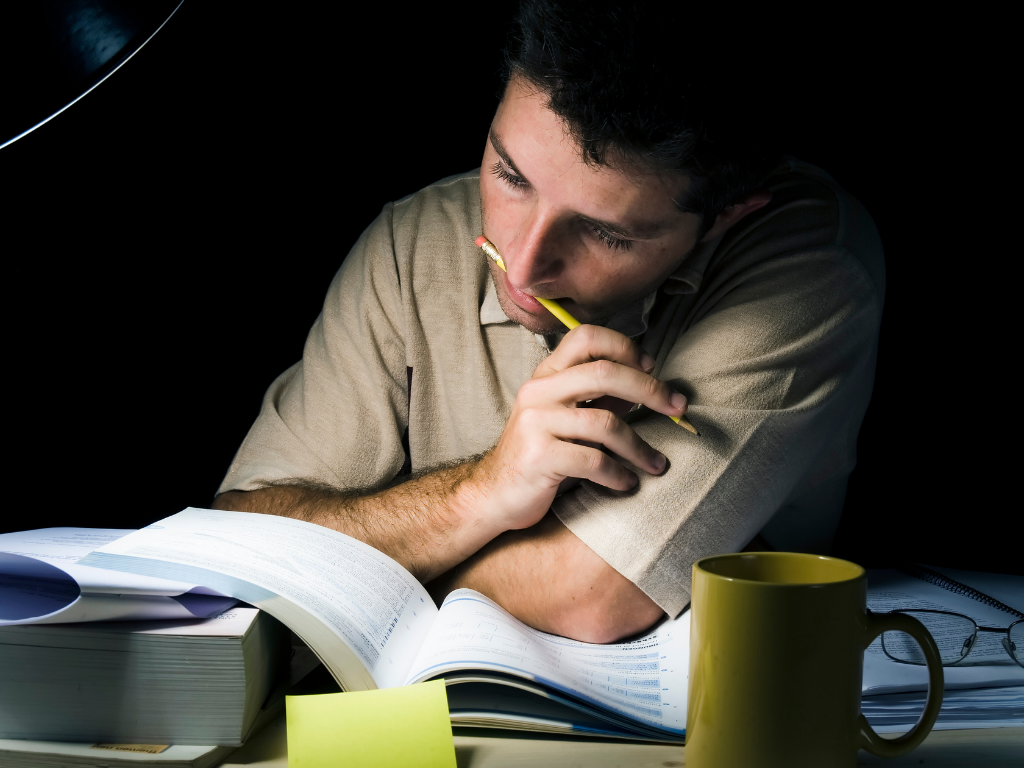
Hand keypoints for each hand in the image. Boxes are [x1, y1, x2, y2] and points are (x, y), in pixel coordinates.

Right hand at [468, 324, 686, 532]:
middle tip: (677, 408)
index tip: (652, 368)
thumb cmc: (538, 455)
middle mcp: (538, 391)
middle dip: (650, 390)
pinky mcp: (539, 456)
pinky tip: (626, 483)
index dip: (625, 347)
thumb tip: (644, 387)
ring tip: (656, 464)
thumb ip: (600, 400)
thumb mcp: (567, 420)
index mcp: (546, 375)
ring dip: (639, 446)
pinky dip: (618, 474)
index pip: (587, 337)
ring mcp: (536, 422)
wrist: (494, 494)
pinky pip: (593, 460)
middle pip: (604, 373)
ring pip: (605, 423)